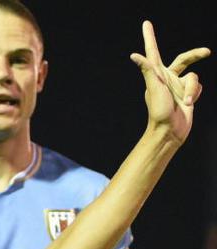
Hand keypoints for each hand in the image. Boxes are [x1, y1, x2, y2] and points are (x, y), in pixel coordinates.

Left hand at [130, 21, 208, 143]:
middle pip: (184, 59)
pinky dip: (195, 95)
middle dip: (195, 55)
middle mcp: (167, 77)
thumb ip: (147, 70)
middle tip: (207, 52)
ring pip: (194, 78)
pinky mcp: (187, 94)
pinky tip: (188, 105)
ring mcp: (177, 86)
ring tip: (186, 103)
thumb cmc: (159, 111)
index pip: (152, 51)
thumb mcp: (153, 88)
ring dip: (192, 91)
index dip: (149, 37)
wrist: (170, 131)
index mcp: (156, 74)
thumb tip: (134, 55)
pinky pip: (198, 88)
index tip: (146, 23)